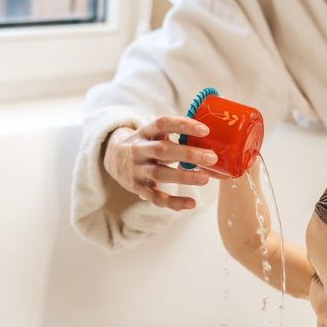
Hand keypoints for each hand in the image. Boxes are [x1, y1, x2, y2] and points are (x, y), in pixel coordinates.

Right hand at [102, 117, 219, 210]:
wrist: (113, 159)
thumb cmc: (146, 144)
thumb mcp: (153, 134)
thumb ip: (176, 136)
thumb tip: (213, 145)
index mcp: (145, 132)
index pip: (162, 123)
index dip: (183, 125)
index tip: (205, 130)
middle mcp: (139, 150)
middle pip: (162, 150)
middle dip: (188, 154)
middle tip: (211, 158)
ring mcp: (137, 170)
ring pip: (159, 174)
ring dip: (183, 177)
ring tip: (205, 178)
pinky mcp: (138, 188)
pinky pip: (156, 197)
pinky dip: (173, 202)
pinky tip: (191, 203)